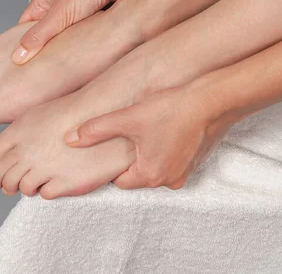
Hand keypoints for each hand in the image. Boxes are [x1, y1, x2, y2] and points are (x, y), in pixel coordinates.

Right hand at [10, 0, 151, 64]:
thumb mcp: (60, 14)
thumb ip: (39, 36)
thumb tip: (17, 56)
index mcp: (42, 1)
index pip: (24, 28)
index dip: (22, 47)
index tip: (21, 68)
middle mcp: (57, 6)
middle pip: (45, 35)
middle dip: (46, 52)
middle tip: (43, 74)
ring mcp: (76, 11)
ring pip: (66, 37)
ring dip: (67, 49)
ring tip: (63, 69)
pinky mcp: (94, 15)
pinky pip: (84, 35)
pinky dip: (84, 44)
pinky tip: (84, 57)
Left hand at [64, 84, 238, 189]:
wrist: (212, 100)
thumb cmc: (171, 109)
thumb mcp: (128, 118)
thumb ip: (95, 130)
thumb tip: (69, 139)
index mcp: (149, 176)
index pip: (118, 180)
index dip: (111, 163)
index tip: (111, 146)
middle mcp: (168, 181)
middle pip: (137, 175)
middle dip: (130, 158)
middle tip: (128, 134)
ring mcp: (185, 172)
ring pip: (155, 167)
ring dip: (149, 153)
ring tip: (148, 130)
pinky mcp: (196, 162)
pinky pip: (172, 161)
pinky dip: (166, 149)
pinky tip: (165, 129)